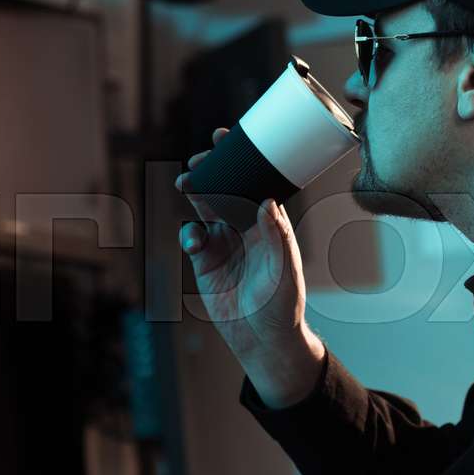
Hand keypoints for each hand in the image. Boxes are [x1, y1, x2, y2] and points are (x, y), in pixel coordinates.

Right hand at [177, 129, 324, 406]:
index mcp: (268, 221)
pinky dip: (189, 234)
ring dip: (195, 193)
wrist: (263, 337)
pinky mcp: (204, 261)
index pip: (254, 180)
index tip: (226, 137)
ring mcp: (222, 241)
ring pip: (204, 206)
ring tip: (187, 184)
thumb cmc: (283, 302)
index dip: (241, 157)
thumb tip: (268, 201)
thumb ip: (278, 235)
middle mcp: (244, 226)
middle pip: (225, 187)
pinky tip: (194, 239)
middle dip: (211, 169)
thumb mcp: (285, 268)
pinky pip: (191, 237)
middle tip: (200, 158)